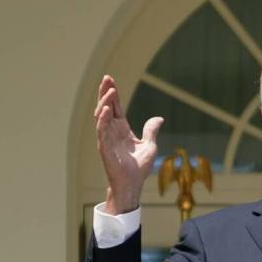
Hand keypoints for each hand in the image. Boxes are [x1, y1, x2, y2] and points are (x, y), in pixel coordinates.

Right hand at [94, 75, 163, 214]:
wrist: (133, 183)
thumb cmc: (139, 167)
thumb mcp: (150, 145)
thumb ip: (151, 130)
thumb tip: (159, 118)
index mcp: (122, 129)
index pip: (116, 107)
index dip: (113, 94)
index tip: (111, 80)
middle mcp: (112, 131)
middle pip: (106, 107)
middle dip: (106, 92)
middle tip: (106, 78)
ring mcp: (106, 138)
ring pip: (102, 116)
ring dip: (104, 102)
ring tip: (109, 90)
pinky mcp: (104, 147)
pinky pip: (101, 130)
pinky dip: (103, 119)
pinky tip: (105, 109)